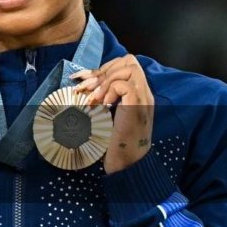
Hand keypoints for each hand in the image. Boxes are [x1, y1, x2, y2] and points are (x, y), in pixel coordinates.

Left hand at [72, 55, 153, 173]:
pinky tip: (101, 106)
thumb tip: (82, 86)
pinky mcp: (137, 107)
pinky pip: (124, 85)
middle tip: (85, 88)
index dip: (103, 68)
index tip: (82, 80)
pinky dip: (108, 91)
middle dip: (103, 70)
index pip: (126, 64)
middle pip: (129, 61)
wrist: (126, 165)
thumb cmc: (113, 143)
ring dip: (105, 80)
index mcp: (138, 95)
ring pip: (129, 68)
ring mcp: (143, 100)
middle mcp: (144, 94)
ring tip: (92, 99)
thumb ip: (103, 99)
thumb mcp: (106, 115)